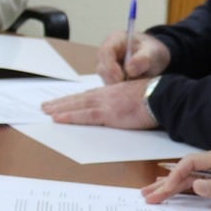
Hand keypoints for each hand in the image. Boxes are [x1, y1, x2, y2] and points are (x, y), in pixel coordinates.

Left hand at [40, 79, 158, 129]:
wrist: (164, 97)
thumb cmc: (156, 98)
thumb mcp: (138, 97)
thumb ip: (126, 102)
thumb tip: (123, 110)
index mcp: (113, 92)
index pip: (89, 95)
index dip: (74, 99)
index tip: (63, 101)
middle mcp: (106, 95)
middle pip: (79, 99)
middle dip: (61, 102)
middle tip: (46, 106)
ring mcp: (106, 103)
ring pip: (77, 105)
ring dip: (60, 108)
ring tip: (46, 111)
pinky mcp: (108, 113)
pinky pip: (84, 116)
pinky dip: (69, 116)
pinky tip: (58, 118)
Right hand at [98, 31, 169, 82]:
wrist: (154, 58)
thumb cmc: (153, 51)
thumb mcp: (153, 52)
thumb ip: (143, 59)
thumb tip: (130, 70)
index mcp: (116, 39)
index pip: (106, 51)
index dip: (111, 65)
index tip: (121, 78)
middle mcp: (107, 52)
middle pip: (102, 67)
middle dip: (114, 78)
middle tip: (129, 86)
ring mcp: (106, 65)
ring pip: (105, 78)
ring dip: (117, 85)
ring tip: (133, 85)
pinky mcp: (109, 76)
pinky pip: (109, 85)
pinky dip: (118, 89)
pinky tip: (130, 88)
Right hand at [141, 149, 210, 205]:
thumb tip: (195, 185)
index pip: (189, 164)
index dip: (173, 178)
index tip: (162, 193)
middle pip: (184, 169)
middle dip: (164, 183)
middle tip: (146, 196)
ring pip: (188, 175)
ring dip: (170, 185)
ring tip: (151, 194)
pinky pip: (197, 179)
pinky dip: (182, 187)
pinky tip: (171, 192)